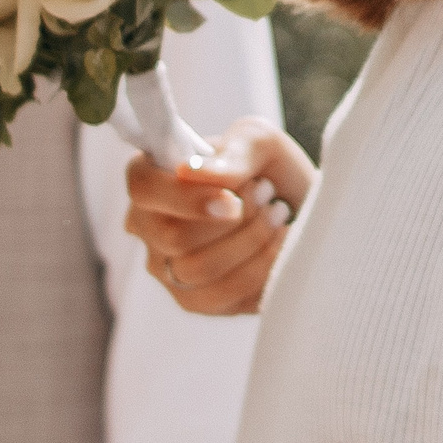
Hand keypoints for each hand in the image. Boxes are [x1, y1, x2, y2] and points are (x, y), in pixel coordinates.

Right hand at [123, 116, 315, 315]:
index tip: (232, 199)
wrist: (300, 208)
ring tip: (278, 215)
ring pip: (198, 269)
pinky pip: (223, 296)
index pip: (143, 188)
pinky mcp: (196, 300)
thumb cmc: (269, 170)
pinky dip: (262, 268)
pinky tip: (280, 243)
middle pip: (172, 236)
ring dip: (252, 241)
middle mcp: (148, 225)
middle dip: (235, 219)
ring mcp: (167, 267)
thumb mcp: (260, 142)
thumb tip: (191, 173)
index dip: (185, 197)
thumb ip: (233, 151)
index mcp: (153, 177)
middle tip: (268, 195)